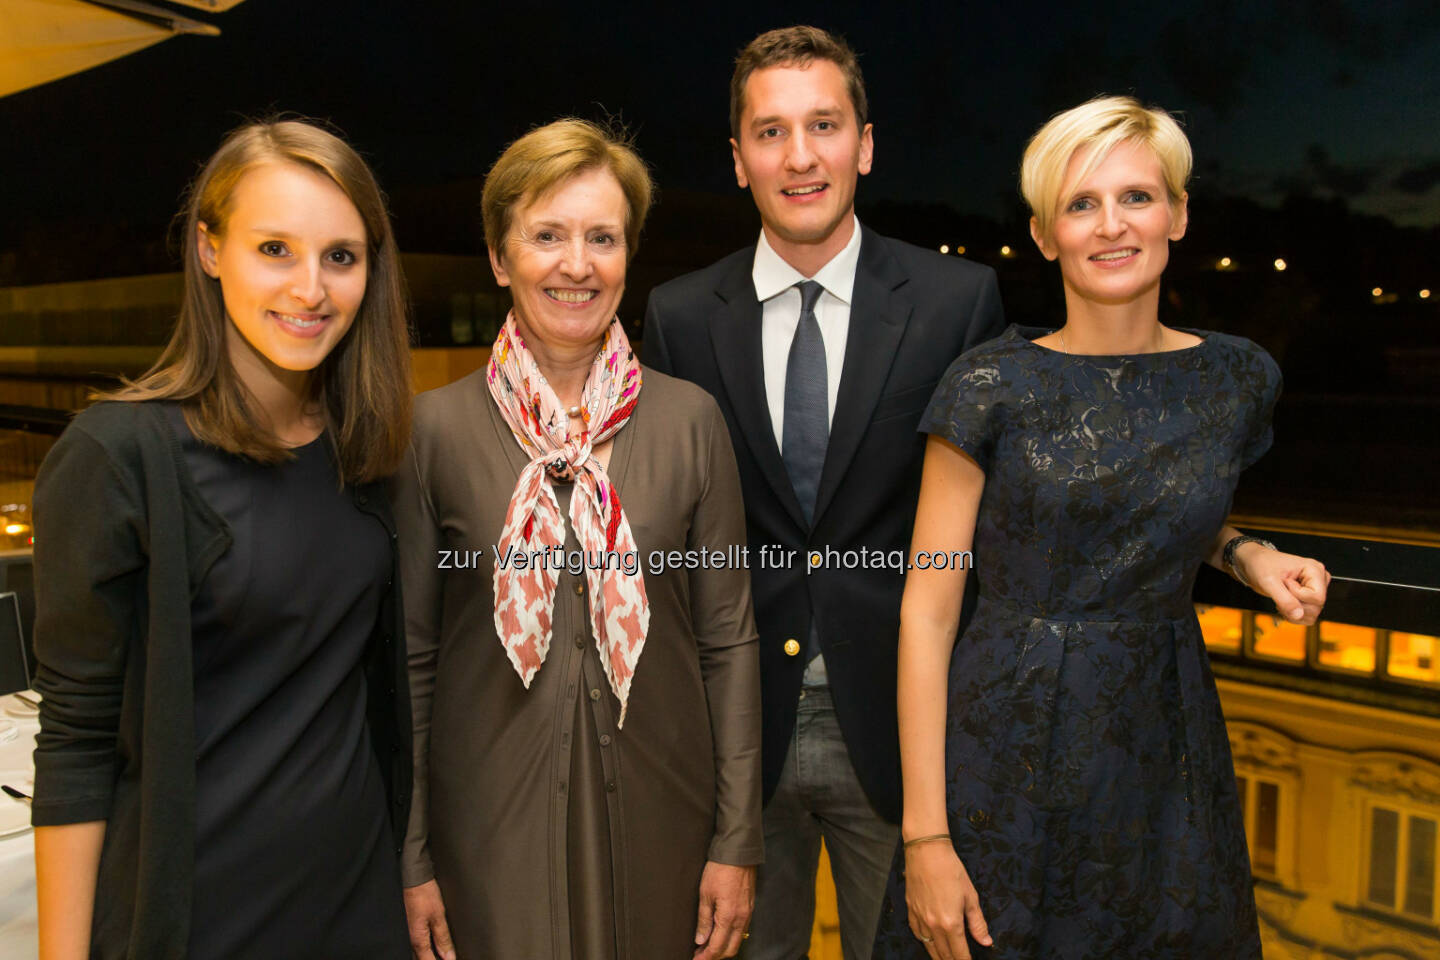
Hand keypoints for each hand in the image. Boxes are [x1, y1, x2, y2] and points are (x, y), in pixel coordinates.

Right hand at [404, 879, 455, 959]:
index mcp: (417, 939)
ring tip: (441, 951)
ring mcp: (406, 932)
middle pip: (421, 957)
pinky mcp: (406, 925)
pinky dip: (424, 945)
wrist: (411, 877)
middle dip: (433, 958)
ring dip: (428, 953)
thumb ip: (443, 938)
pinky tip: (432, 942)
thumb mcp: (438, 915)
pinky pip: (415, 942)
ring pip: (417, 951)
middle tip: (446, 956)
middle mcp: (409, 939)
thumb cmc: (422, 892)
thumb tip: (448, 956)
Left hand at [693, 861, 754, 958]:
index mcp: (729, 917)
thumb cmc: (720, 870)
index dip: (705, 957)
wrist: (738, 852)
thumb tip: (701, 940)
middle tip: (700, 955)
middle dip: (715, 956)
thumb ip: (704, 920)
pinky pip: (742, 930)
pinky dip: (730, 937)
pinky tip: (720, 933)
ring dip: (723, 948)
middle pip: (730, 950)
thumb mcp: (705, 894)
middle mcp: (741, 919)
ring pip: (737, 941)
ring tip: (707, 945)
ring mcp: (747, 913)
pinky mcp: (749, 907)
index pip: (717, 948)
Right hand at [904, 841, 990, 959]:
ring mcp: (920, 918)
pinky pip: (917, 934)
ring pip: (929, 948)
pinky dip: (925, 943)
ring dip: (939, 957)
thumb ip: (978, 923)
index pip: (960, 954)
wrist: (926, 851)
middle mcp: (933, 925)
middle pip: (944, 955)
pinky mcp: (911, 910)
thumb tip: (986, 942)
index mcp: (950, 923)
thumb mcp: (970, 896)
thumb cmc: (951, 870)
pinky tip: (930, 943)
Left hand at [1236, 545, 1329, 623]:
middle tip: (1280, 591)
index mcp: (1314, 570)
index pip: (1317, 597)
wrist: (1255, 564)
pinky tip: (1282, 603)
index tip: (1285, 583)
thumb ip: (1284, 599)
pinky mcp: (1307, 599)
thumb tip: (1298, 615)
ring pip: (1312, 615)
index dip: (1298, 596)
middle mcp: (1318, 580)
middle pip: (1316, 608)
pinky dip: (1292, 615)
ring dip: (1292, 612)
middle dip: (1294, 606)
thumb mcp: (1269, 582)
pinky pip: (1305, 616)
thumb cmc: (1262, 565)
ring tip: (1280, 597)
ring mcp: (1313, 590)